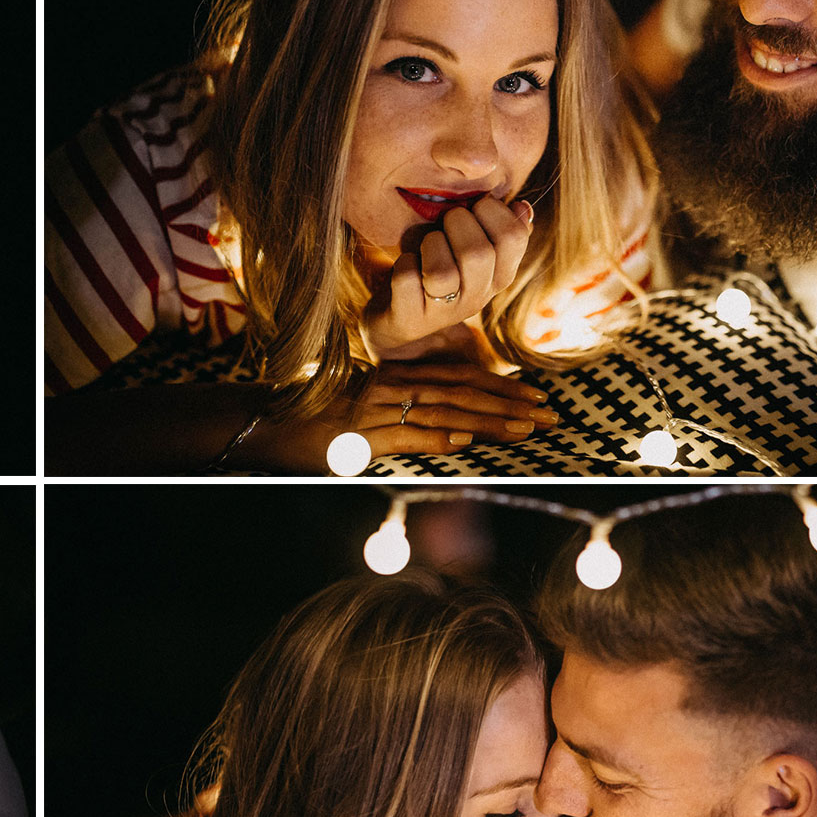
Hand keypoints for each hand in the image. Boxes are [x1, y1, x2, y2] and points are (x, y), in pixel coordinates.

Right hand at [240, 362, 555, 472]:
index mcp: (397, 374)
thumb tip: (456, 431)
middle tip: (548, 416)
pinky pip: (402, 434)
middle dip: (509, 404)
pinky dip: (433, 438)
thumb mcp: (370, 412)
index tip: (537, 398)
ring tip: (523, 430)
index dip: (502, 387)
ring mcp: (374, 407)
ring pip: (441, 411)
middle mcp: (390, 384)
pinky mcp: (357, 433)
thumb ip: (408, 414)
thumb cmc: (320, 420)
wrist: (268, 422)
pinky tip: (463, 442)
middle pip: (461, 392)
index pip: (460, 378)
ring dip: (486, 421)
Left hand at [365, 197, 533, 359]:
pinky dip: (404, 263)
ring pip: (441, 273)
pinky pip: (407, 279)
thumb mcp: (471, 245)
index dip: (493, 210)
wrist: (398, 313)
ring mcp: (446, 313)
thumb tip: (521, 207)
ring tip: (427, 245)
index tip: (475, 206)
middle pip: (478, 254)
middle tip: (446, 221)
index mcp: (501, 276)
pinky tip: (408, 264)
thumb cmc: (438, 265)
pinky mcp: (412, 319)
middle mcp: (478, 298)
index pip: (514, 237)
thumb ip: (500, 227)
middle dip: (457, 222)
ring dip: (431, 244)